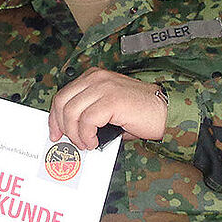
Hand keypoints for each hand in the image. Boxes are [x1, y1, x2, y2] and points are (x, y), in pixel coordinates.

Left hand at [49, 68, 166, 148]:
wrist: (166, 111)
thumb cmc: (141, 112)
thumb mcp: (109, 108)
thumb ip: (90, 113)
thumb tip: (72, 131)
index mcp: (94, 77)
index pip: (63, 95)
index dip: (55, 117)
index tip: (55, 132)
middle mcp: (97, 78)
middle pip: (62, 102)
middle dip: (61, 126)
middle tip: (69, 141)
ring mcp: (104, 87)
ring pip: (72, 112)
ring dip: (76, 134)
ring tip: (86, 143)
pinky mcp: (112, 100)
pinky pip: (87, 120)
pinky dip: (87, 135)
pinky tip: (95, 142)